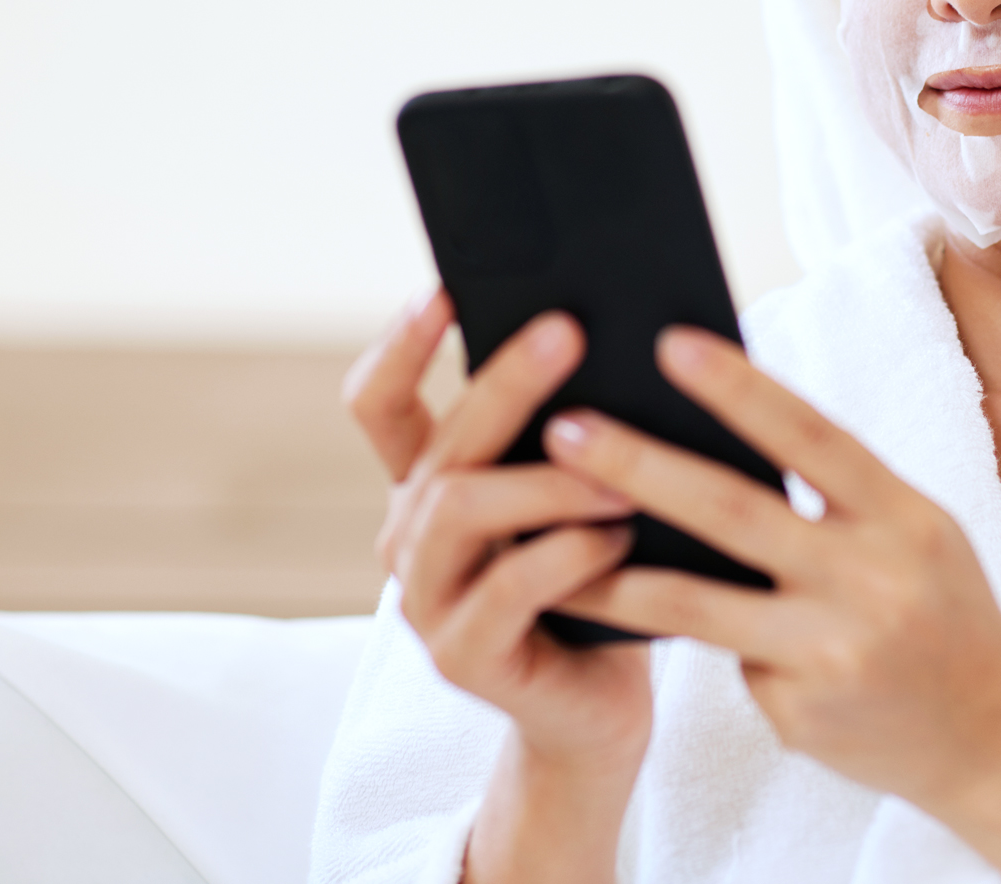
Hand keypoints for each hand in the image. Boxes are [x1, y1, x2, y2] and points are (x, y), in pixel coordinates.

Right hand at [344, 293, 651, 882]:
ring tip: (621, 471)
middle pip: (441, 442)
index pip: (379, 403)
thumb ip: (573, 436)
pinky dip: (570, 553)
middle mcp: (410, 537)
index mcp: (427, 487)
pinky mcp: (461, 657)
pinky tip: (620, 540)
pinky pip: (509, 587)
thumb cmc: (600, 586)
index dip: (401, 343)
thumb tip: (622, 333)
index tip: (445, 286)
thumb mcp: (578, 499)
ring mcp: (426, 599)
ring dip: (548, 480)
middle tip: (567, 330)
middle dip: (503, 380)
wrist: (596, 714)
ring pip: (462, 507)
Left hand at [543, 324, 1000, 809]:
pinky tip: (670, 632)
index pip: (812, 436)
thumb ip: (835, 494)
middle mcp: (871, 581)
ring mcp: (832, 654)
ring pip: (694, 606)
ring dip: (608, 577)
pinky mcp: (799, 715)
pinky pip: (723, 661)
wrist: (994, 739)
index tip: (669, 343)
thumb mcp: (914, 533)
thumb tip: (718, 434)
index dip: (741, 388)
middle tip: (562, 429)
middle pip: (734, 514)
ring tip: (539, 550)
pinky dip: (693, 639)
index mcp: (905, 517)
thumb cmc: (941, 609)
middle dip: (638, 468)